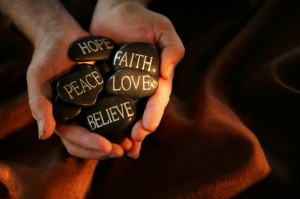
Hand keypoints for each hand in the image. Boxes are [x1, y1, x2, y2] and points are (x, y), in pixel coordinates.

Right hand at [27, 22, 124, 158]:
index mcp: (61, 117)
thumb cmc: (47, 57)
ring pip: (104, 132)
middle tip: (124, 150)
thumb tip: (44, 135)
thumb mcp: (38, 78)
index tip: (108, 147)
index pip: (74, 138)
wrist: (64, 37)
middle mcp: (78, 116)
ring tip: (133, 143)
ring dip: (118, 140)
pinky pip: (115, 113)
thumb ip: (39, 104)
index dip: (90, 145)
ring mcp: (92, 108)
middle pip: (90, 142)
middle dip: (106, 149)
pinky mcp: (105, 96)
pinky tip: (137, 123)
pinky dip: (125, 122)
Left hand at [89, 1, 184, 157]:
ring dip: (123, 132)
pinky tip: (101, 134)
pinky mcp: (104, 83)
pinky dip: (104, 119)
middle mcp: (139, 86)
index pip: (157, 99)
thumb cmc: (141, 19)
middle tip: (133, 143)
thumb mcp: (163, 29)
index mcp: (155, 77)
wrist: (113, 10)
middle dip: (139, 129)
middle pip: (141, 112)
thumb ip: (172, 49)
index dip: (153, 114)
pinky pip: (104, 103)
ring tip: (121, 148)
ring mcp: (121, 86)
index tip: (147, 127)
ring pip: (124, 113)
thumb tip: (167, 75)